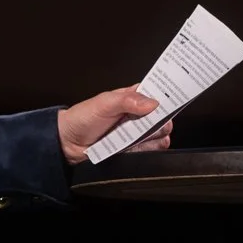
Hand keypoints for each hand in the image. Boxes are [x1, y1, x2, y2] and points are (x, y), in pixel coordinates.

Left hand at [57, 86, 174, 165]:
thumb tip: (152, 103)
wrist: (67, 143)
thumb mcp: (104, 103)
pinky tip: (138, 145)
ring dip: (155, 135)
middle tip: (147, 122)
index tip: (176, 98)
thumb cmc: (82, 118)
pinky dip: (150, 148)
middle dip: (161, 119)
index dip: (168, 95)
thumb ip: (127, 100)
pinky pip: (151, 149)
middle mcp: (138, 114)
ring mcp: (137, 132)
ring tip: (138, 135)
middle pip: (163, 116)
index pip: (158, 93)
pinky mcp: (134, 149)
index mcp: (132, 97)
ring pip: (160, 133)